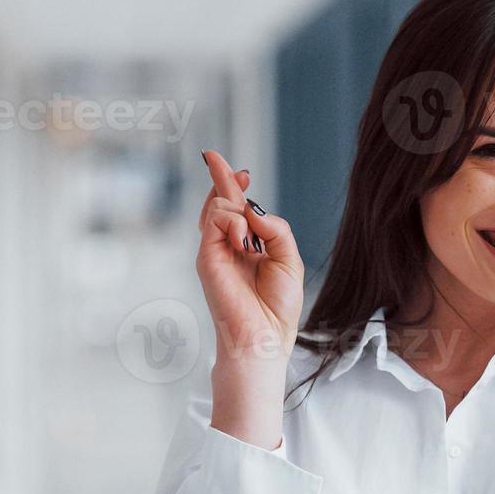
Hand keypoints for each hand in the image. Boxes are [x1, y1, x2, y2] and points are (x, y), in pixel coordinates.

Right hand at [196, 149, 305, 366]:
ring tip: (250, 241)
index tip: (242, 171)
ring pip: (218, 207)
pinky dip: (233, 223)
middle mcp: (229, 247)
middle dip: (220, 177)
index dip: (235, 186)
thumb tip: (252, 208)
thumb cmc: (277, 307)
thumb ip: (275, 229)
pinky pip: (216, 220)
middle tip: (214, 156)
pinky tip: (244, 242)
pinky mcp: (206, 258)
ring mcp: (215, 251)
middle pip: (219, 202)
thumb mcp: (288, 259)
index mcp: (248, 247)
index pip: (237, 210)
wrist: (264, 337)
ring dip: (239, 213)